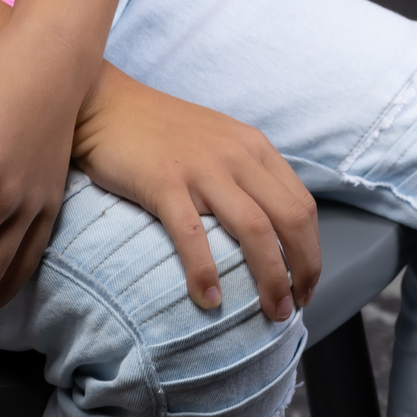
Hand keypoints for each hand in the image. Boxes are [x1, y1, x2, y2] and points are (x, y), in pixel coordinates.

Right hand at [70, 64, 319, 321]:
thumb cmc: (158, 129)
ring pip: (256, 230)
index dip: (312, 251)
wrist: (104, 104)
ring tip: (270, 312)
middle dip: (303, 270)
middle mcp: (236, 155)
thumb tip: (268, 227)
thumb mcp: (217, 140)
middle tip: (293, 307)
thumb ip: (244, 172)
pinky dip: (206, 273)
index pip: (302, 204)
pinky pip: (193, 235)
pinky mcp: (163, 182)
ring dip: (271, 278)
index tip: (304, 284)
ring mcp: (201, 168)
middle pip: (291, 220)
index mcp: (253, 146)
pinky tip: (210, 300)